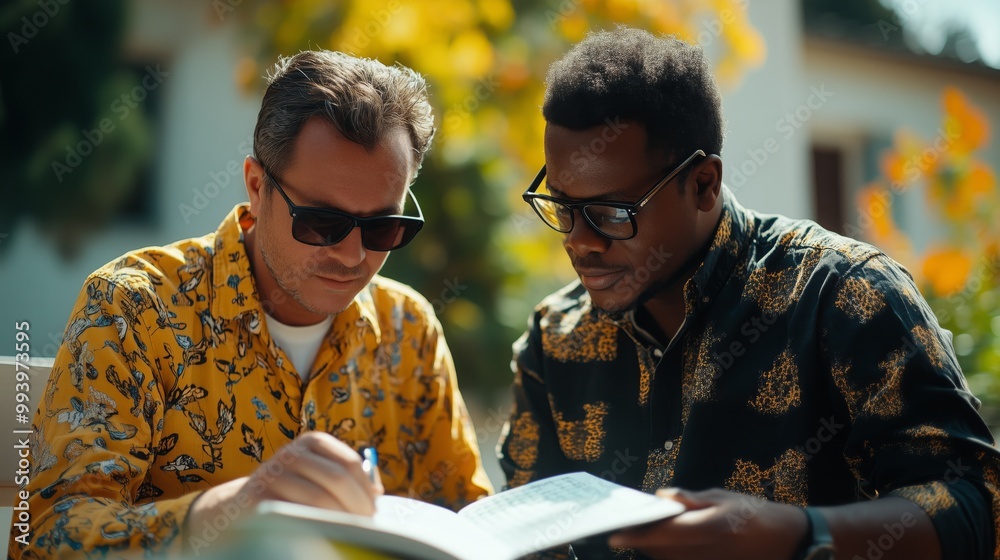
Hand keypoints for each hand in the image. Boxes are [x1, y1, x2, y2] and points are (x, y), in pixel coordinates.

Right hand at [188, 431, 383, 531]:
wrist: (240, 507)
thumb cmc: (292, 493)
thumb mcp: (318, 477)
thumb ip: (347, 479)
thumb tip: (377, 492)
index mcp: (312, 442)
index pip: (350, 463)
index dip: (366, 490)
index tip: (374, 511)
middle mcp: (292, 452)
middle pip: (337, 478)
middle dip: (357, 506)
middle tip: (367, 526)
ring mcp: (273, 473)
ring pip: (318, 499)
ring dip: (340, 520)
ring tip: (349, 534)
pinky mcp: (258, 499)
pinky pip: (295, 514)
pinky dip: (315, 526)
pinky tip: (323, 534)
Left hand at [608, 488, 806, 559]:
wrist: (786, 541)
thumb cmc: (753, 513)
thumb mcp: (723, 498)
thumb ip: (691, 500)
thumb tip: (662, 496)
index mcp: (710, 527)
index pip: (664, 534)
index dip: (637, 536)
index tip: (615, 535)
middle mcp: (707, 551)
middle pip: (662, 552)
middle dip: (642, 543)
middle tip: (624, 531)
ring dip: (653, 551)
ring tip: (640, 536)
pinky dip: (669, 557)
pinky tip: (664, 546)